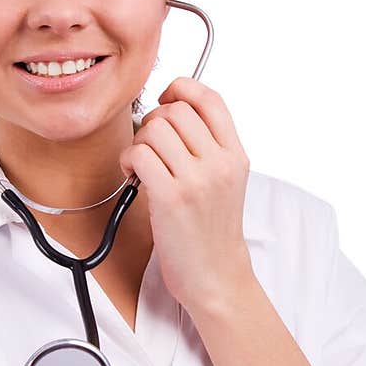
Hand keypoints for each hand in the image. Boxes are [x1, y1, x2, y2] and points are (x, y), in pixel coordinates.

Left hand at [119, 76, 252, 317]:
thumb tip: (170, 106)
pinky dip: (129, 161)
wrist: (216, 276)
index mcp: (236, 154)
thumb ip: (208, 145)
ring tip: (143, 166)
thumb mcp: (225, 180)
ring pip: (154, 129)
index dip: (181, 88)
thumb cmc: (211, 229)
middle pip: (175, 110)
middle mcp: (221, 163)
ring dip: (139, 143)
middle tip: (151, 148)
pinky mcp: (172, 198)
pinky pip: (139, 154)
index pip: (210, 98)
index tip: (165, 101)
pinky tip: (134, 177)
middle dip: (153, 123)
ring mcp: (197, 180)